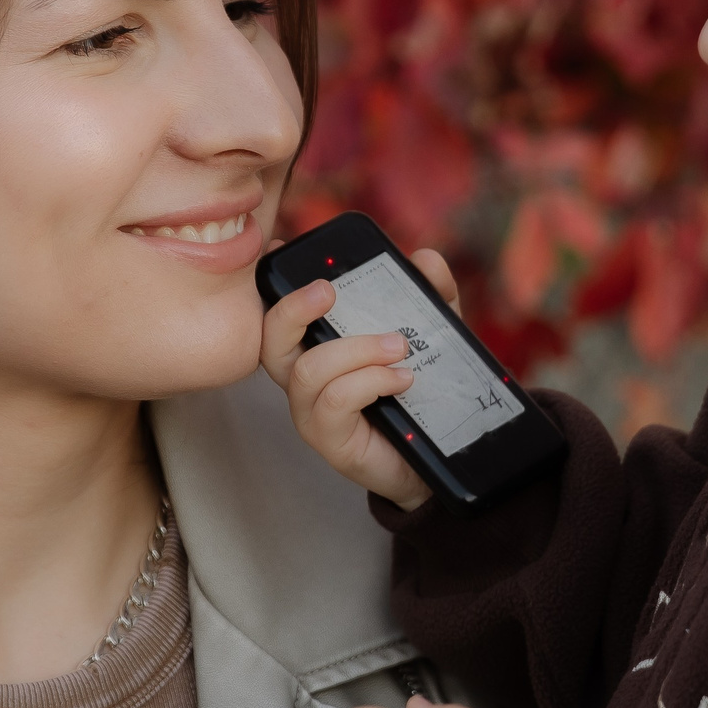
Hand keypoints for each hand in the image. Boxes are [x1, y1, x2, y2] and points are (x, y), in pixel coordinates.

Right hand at [261, 246, 461, 512]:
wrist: (437, 455)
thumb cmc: (420, 393)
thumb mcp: (430, 337)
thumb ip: (428, 298)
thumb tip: (425, 259)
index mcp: (316, 347)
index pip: (278, 313)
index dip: (272, 284)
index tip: (283, 252)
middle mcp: (303, 378)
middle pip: (270, 340)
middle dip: (293, 308)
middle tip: (329, 290)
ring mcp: (311, 411)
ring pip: (308, 370)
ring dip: (356, 350)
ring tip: (399, 348)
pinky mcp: (329, 440)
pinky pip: (334, 401)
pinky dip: (370, 381)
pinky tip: (401, 379)